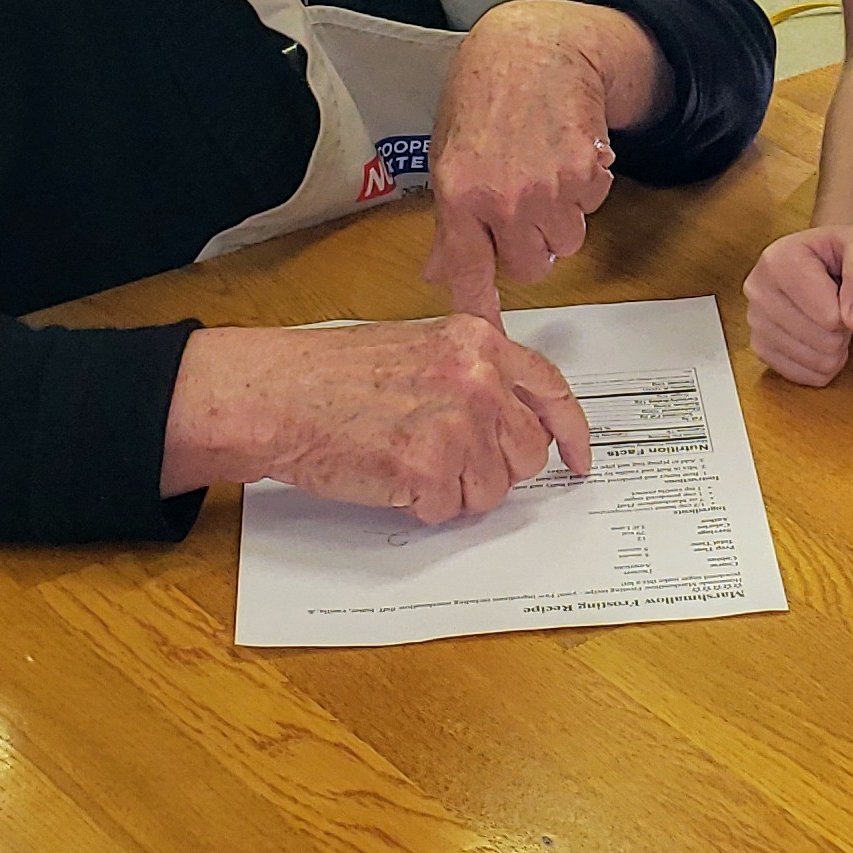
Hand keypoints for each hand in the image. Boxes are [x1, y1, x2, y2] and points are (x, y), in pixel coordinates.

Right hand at [163, 316, 592, 522]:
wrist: (274, 395)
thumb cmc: (329, 374)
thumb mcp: (418, 349)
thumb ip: (472, 375)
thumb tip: (512, 422)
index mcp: (478, 342)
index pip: (551, 391)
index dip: (571, 432)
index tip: (579, 458)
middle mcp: (477, 378)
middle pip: (526, 452)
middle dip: (495, 468)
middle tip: (450, 463)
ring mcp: (456, 422)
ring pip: (493, 489)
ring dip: (456, 490)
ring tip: (408, 462)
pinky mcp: (429, 466)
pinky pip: (450, 509)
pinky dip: (423, 506)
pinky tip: (390, 476)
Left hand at [423, 2, 627, 316]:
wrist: (539, 49)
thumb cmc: (487, 92)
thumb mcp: (448, 153)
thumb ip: (449, 220)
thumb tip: (438, 272)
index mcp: (459, 192)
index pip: (469, 269)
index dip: (479, 306)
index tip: (484, 333)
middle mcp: (504, 197)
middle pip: (530, 266)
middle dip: (530, 247)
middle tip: (523, 210)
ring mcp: (550, 188)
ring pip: (566, 241)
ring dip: (559, 219)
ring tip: (543, 172)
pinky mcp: (588, 174)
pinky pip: (590, 207)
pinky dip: (583, 190)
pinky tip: (564, 154)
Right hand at [745, 225, 852, 385]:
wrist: (822, 254)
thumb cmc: (842, 250)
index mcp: (779, 260)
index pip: (830, 317)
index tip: (848, 287)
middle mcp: (758, 290)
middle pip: (824, 342)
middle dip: (845, 328)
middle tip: (840, 303)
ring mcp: (755, 322)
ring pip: (817, 362)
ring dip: (836, 346)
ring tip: (829, 315)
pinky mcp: (760, 347)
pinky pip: (805, 376)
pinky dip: (822, 363)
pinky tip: (820, 336)